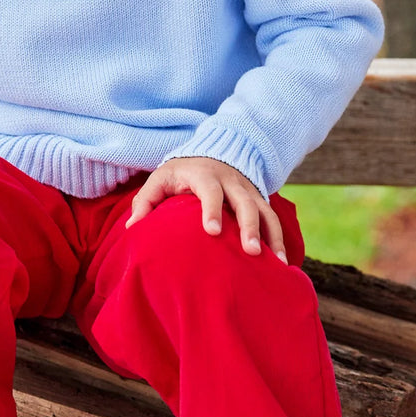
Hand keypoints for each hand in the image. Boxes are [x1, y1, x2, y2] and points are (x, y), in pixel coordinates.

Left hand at [125, 156, 286, 260]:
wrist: (213, 152)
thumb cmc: (180, 173)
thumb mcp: (159, 179)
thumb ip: (145, 201)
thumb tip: (132, 228)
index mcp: (204, 175)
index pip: (210, 191)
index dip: (211, 209)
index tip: (212, 232)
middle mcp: (231, 182)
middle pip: (244, 203)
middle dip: (250, 227)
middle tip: (251, 252)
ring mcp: (248, 191)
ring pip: (265, 212)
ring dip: (272, 237)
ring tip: (278, 264)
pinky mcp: (259, 200)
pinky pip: (274, 220)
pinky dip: (279, 240)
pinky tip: (283, 264)